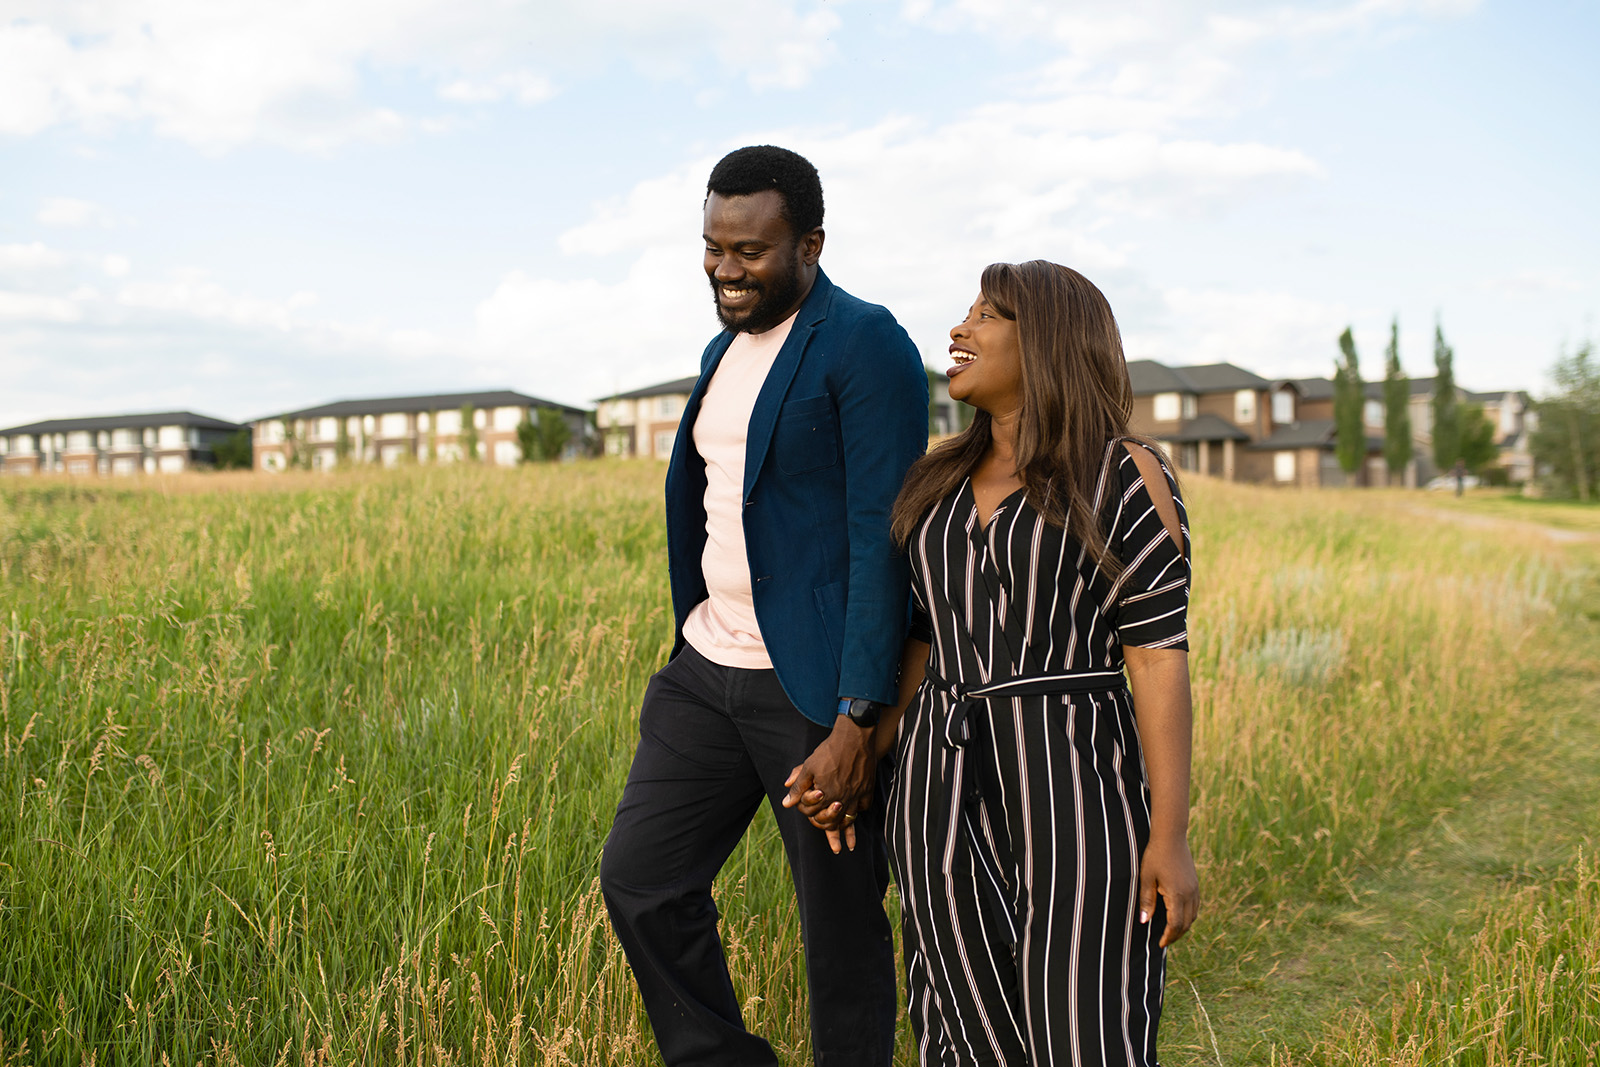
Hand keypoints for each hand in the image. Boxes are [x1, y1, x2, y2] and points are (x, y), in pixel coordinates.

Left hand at [782, 716, 875, 852]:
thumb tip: (786, 803)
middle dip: (833, 834)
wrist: (855, 737)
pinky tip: (857, 813)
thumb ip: (798, 787)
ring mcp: (856, 795)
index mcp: (825, 796)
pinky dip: (859, 810)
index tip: (812, 818)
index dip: (812, 816)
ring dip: (848, 830)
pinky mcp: (867, 789)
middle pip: (835, 822)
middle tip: (836, 847)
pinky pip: (863, 806)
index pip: (816, 815)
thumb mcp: (808, 767)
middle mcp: (842, 799)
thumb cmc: (829, 751)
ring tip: (849, 843)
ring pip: (850, 818)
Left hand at [1138, 835, 1198, 947]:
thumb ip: (1146, 900)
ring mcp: (1195, 889)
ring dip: (1183, 926)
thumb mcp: (1146, 878)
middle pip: (1186, 923)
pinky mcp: (1195, 883)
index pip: (1175, 924)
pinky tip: (1178, 916)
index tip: (1160, 944)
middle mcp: (1190, 894)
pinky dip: (1188, 916)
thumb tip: (1145, 921)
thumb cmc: (1155, 856)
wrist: (1171, 836)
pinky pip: (1195, 906)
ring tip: (1171, 932)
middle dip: (1176, 935)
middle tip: (1164, 941)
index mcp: (1177, 894)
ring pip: (1193, 916)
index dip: (1168, 937)